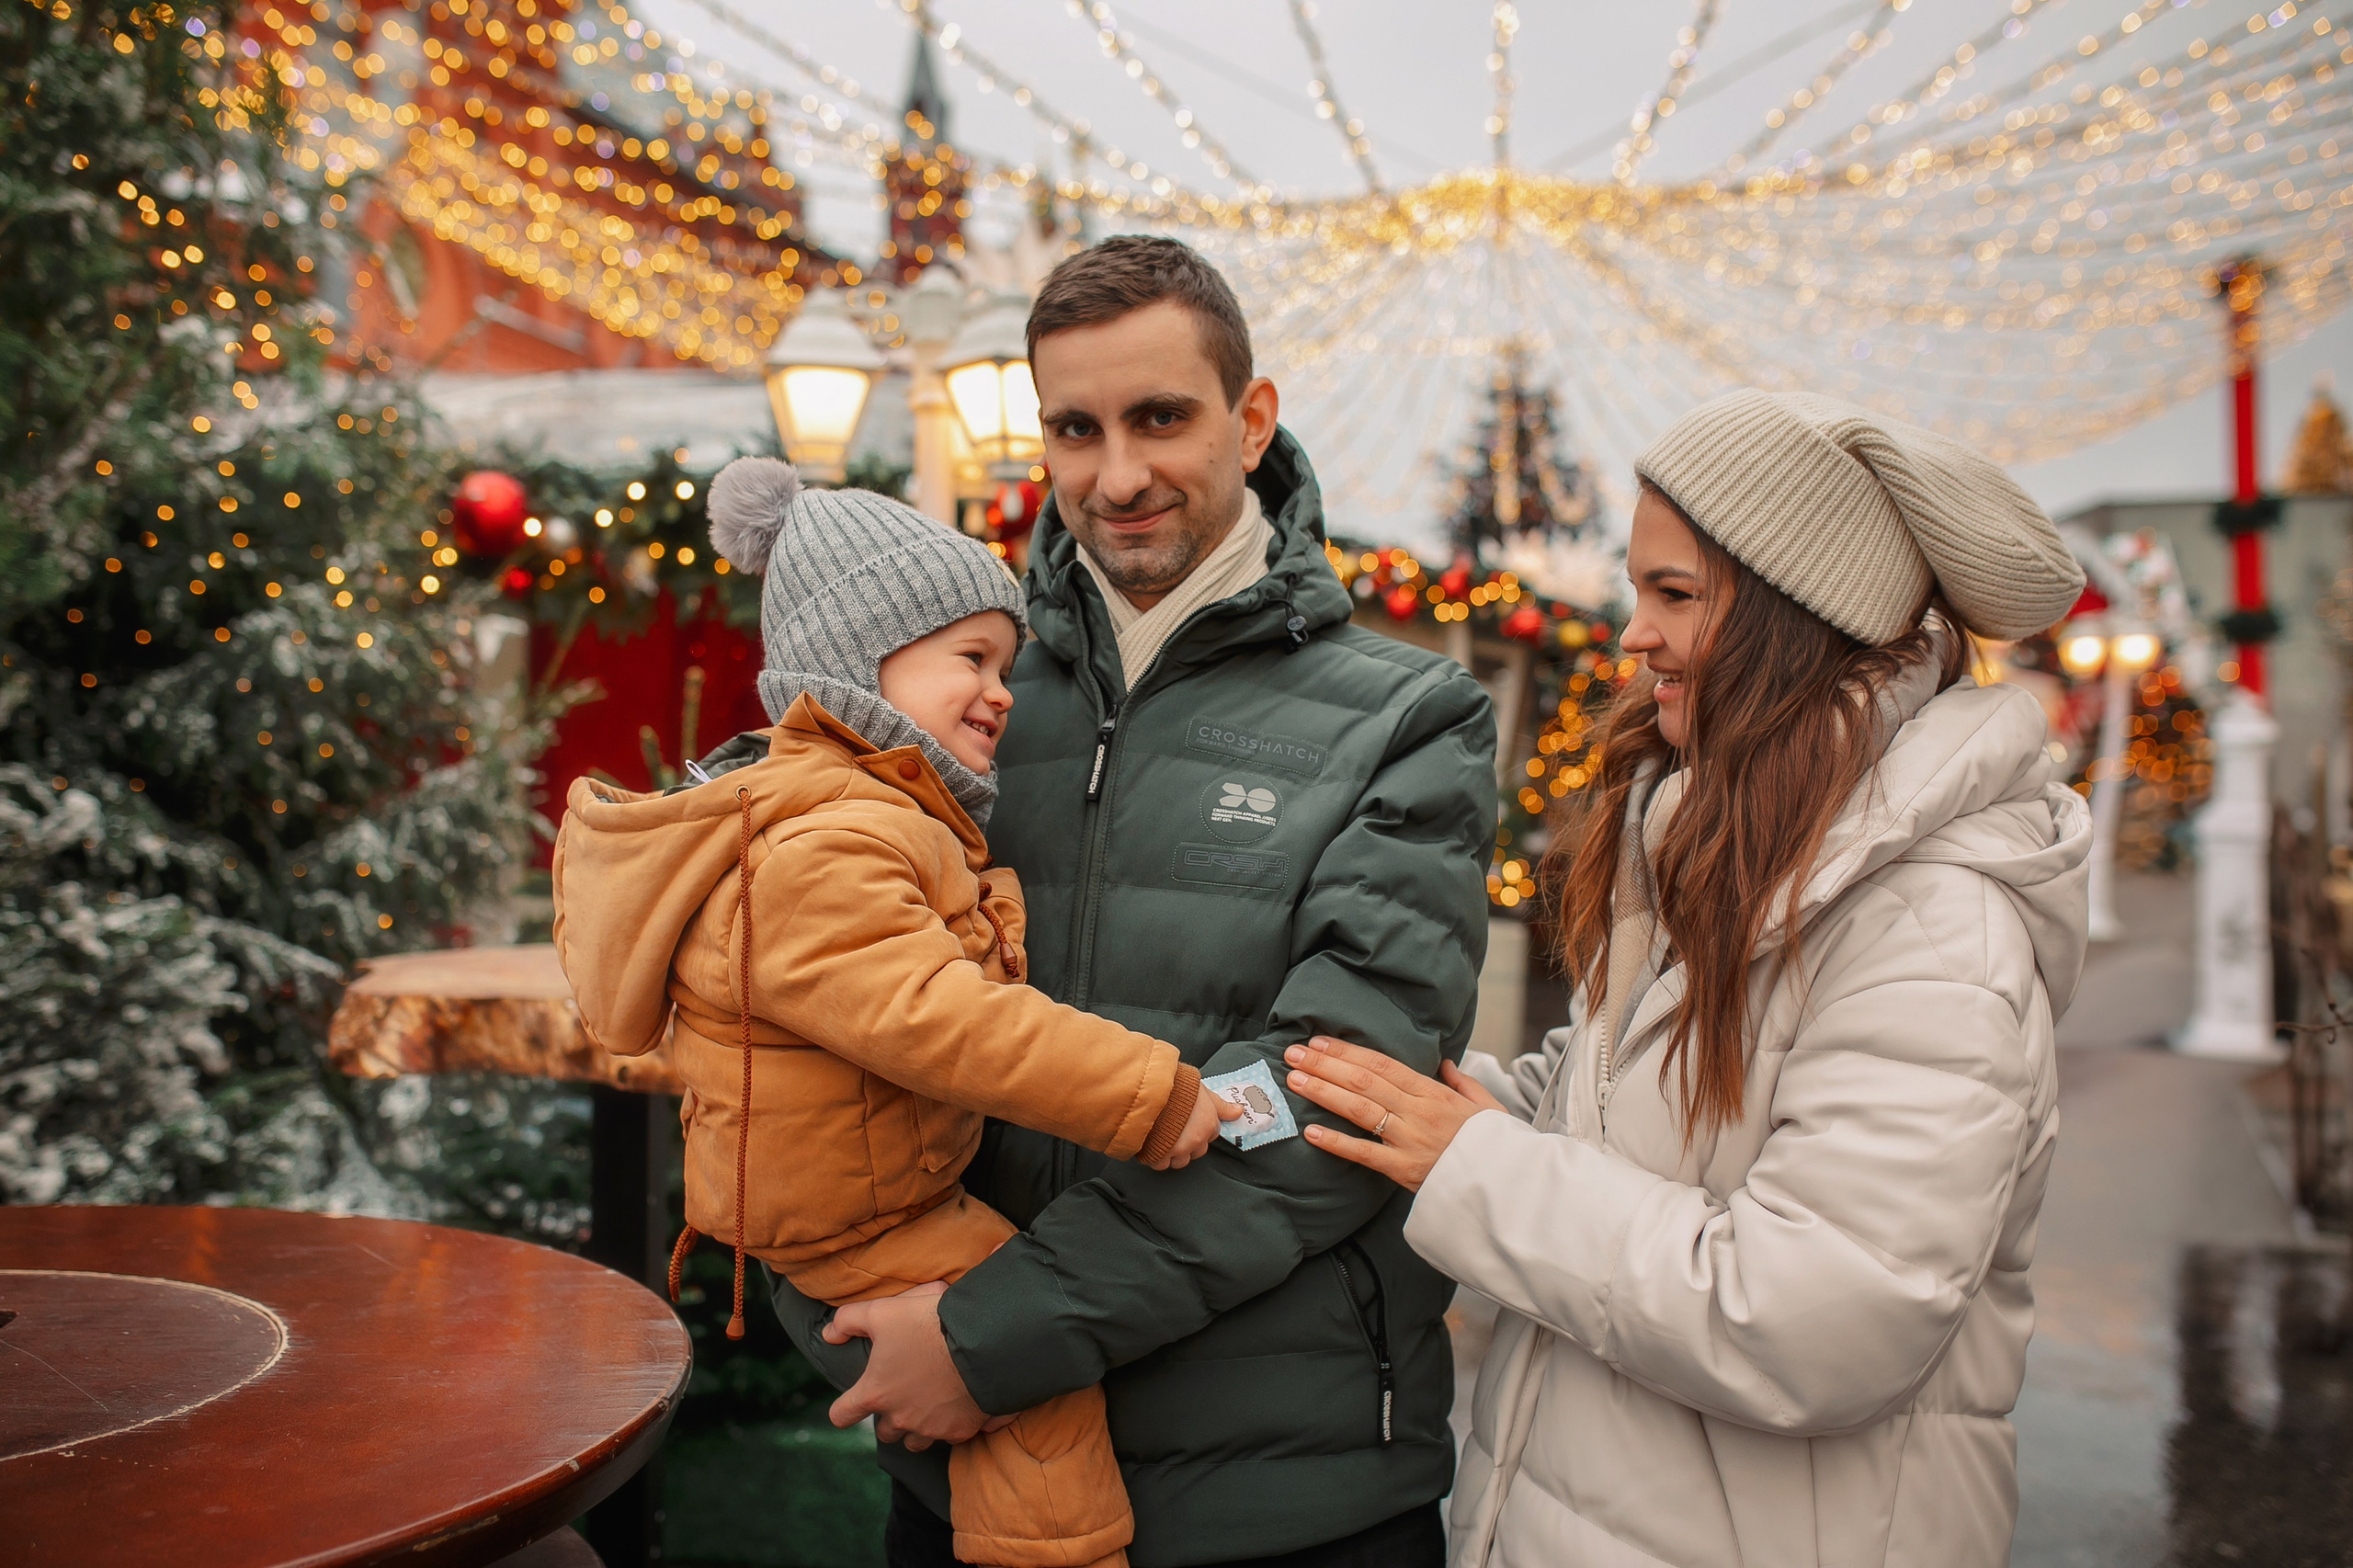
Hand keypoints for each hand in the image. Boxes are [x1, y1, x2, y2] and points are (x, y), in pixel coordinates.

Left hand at [821, 1282, 1006, 1446]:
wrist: (982, 1341)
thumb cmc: (928, 1324)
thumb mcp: (882, 1311)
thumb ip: (848, 1321)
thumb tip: (828, 1334)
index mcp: (876, 1393)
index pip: (842, 1415)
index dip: (843, 1410)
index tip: (849, 1405)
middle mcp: (900, 1418)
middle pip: (884, 1432)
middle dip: (889, 1417)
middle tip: (902, 1393)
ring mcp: (931, 1428)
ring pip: (916, 1441)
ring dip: (918, 1426)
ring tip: (929, 1404)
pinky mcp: (961, 1430)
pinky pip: (951, 1436)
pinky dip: (953, 1424)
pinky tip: (960, 1403)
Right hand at [1143, 1082, 1245, 1169]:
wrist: (1148, 1090)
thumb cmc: (1173, 1086)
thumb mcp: (1201, 1090)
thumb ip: (1220, 1104)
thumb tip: (1239, 1111)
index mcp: (1208, 1124)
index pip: (1211, 1135)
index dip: (1200, 1128)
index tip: (1191, 1123)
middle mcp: (1196, 1139)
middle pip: (1197, 1151)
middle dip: (1188, 1143)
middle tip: (1175, 1130)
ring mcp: (1178, 1148)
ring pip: (1180, 1161)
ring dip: (1172, 1152)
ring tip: (1163, 1138)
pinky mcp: (1159, 1154)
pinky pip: (1160, 1163)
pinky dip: (1155, 1156)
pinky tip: (1151, 1143)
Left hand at [1284, 1036, 1506, 1192]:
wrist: (1511, 1185)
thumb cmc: (1498, 1145)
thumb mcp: (1486, 1105)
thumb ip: (1462, 1082)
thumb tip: (1444, 1063)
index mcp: (1435, 1093)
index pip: (1383, 1065)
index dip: (1348, 1052)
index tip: (1320, 1042)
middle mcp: (1419, 1111)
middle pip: (1364, 1082)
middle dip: (1324, 1065)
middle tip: (1293, 1054)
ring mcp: (1410, 1140)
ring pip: (1360, 1109)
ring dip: (1323, 1093)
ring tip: (1294, 1080)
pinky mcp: (1405, 1171)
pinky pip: (1365, 1154)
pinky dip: (1336, 1143)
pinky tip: (1311, 1133)